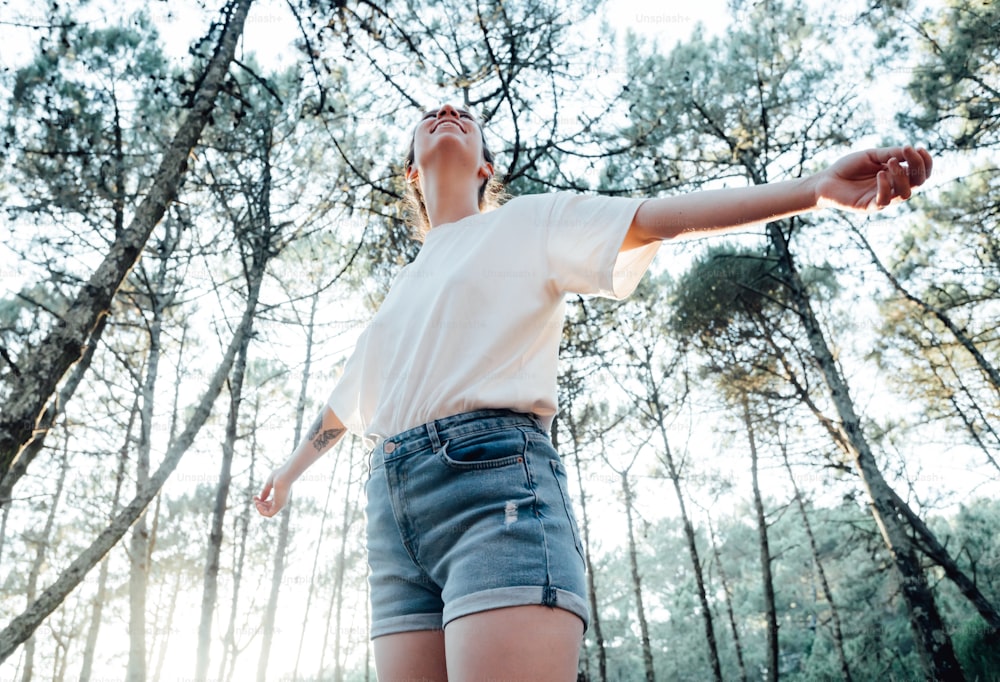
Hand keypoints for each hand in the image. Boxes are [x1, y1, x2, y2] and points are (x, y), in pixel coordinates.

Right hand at [254, 468, 290, 517]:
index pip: (269, 503)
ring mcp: (281, 504)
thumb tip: (260, 499)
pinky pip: (270, 514)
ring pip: (269, 513)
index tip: (255, 496)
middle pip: (268, 508)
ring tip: (256, 502)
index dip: (261, 502)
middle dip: (259, 505)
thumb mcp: (269, 484)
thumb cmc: (279, 475)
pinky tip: (258, 504)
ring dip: (260, 509)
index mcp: (280, 496)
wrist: (286, 474)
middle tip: (255, 499)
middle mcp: (281, 501)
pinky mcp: (279, 505)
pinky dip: (262, 511)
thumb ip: (265, 492)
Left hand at [814, 145, 932, 211]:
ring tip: (888, 162)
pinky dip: (886, 187)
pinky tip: (879, 174)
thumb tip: (912, 149)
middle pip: (918, 182)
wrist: (826, 180)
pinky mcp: (869, 207)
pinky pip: (884, 201)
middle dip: (917, 166)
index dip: (925, 162)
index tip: (919, 148)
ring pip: (905, 193)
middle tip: (906, 151)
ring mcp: (883, 198)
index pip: (920, 172)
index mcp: (897, 175)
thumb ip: (891, 153)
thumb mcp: (872, 155)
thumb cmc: (849, 167)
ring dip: (901, 176)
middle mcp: (893, 188)